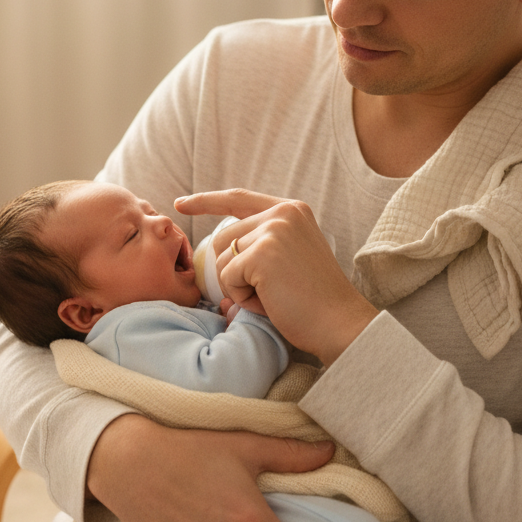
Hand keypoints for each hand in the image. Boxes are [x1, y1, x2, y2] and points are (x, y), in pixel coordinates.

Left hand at [176, 190, 377, 364]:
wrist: (339, 323)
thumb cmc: (313, 301)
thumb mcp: (287, 259)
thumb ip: (259, 245)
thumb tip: (214, 259)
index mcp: (291, 210)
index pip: (238, 198)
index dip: (206, 200)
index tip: (181, 203)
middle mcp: (282, 213)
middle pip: (223, 237)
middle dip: (232, 271)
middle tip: (267, 292)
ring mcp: (273, 230)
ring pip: (223, 259)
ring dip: (238, 286)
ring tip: (272, 296)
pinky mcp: (263, 254)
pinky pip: (228, 277)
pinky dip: (243, 297)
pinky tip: (271, 301)